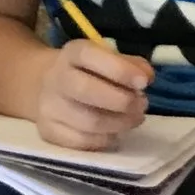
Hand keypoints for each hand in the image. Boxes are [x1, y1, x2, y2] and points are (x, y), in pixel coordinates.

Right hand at [34, 40, 154, 149]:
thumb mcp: (108, 58)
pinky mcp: (48, 131)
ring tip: (133, 119)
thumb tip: (147, 78)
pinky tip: (113, 132)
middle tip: (142, 105)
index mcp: (71, 53)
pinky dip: (105, 139)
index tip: (144, 83)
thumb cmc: (88, 72)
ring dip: (120, 123)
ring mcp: (48, 107)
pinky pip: (82, 142)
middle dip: (122, 101)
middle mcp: (55, 78)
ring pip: (89, 122)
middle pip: (86, 91)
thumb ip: (131, 65)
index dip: (119, 70)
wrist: (48, 87)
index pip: (90, 56)